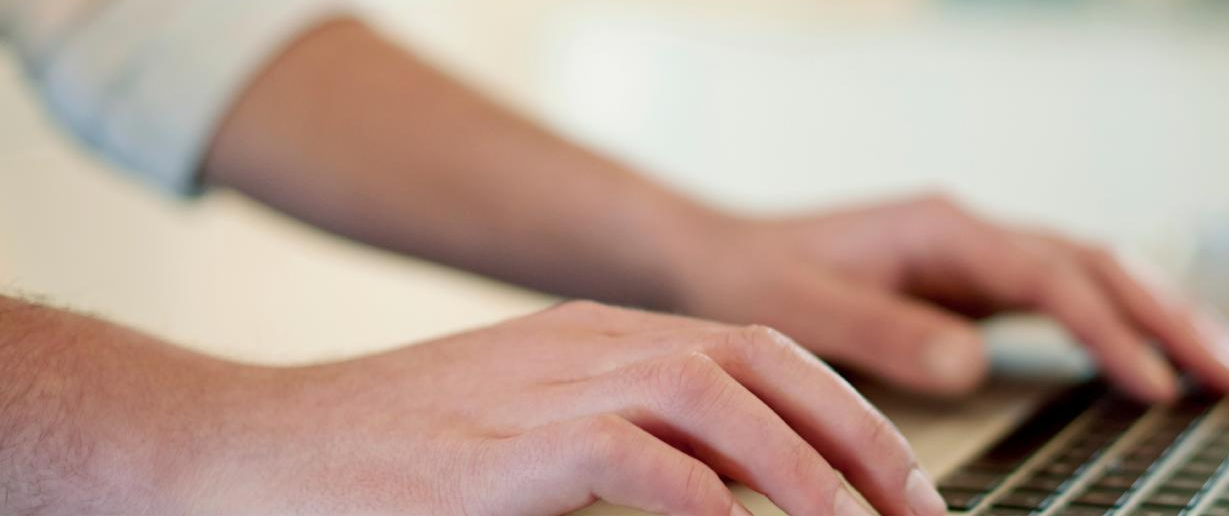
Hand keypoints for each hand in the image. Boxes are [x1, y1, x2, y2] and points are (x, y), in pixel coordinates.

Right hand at [173, 301, 942, 514]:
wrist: (245, 450)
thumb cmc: (386, 461)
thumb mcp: (524, 439)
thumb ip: (627, 455)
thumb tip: (723, 503)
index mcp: (600, 339)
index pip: (755, 348)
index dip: (842, 408)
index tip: (901, 480)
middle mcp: (586, 346)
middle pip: (758, 362)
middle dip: (854, 436)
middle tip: (917, 512)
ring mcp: (544, 386)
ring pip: (714, 397)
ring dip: (801, 469)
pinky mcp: (502, 450)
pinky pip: (633, 459)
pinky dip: (702, 501)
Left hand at [674, 194, 1228, 402]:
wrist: (721, 257)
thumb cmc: (756, 278)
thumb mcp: (803, 309)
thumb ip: (885, 333)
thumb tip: (970, 363)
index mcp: (942, 230)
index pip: (1050, 276)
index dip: (1106, 330)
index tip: (1150, 382)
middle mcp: (973, 235)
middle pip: (1099, 264)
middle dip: (1172, 315)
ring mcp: (982, 258)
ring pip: (1099, 276)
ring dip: (1165, 316)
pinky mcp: (981, 286)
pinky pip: (1074, 299)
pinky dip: (1126, 326)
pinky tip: (1161, 361)